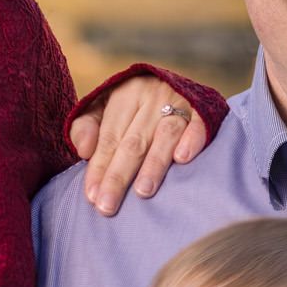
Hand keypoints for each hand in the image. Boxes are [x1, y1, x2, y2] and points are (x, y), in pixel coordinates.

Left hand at [70, 77, 205, 215]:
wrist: (173, 80)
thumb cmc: (132, 105)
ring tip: (143, 191)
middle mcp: (152, 96)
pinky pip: (199, 125)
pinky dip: (191, 140)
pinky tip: (183, 158)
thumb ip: (85, 127)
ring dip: (154, 165)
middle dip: (119, 176)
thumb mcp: (103, 107)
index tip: (92, 196)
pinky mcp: (203, 109)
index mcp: (125, 95)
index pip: (109, 138)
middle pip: (134, 143)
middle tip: (108, 206)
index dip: (99, 167)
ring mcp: (180, 102)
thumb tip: (83, 151)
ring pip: (165, 136)